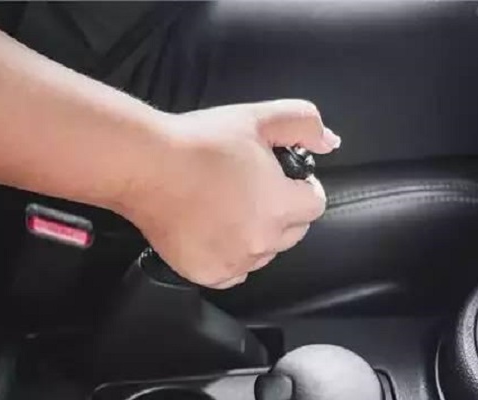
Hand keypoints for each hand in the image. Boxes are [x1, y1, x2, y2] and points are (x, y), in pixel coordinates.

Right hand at [116, 99, 340, 288]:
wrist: (146, 167)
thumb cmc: (202, 141)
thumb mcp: (258, 118)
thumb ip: (304, 124)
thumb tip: (332, 143)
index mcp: (280, 206)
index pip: (315, 204)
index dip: (303, 187)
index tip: (284, 177)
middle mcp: (262, 242)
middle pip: (293, 232)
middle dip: (283, 211)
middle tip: (254, 189)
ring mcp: (234, 262)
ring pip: (264, 253)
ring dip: (258, 235)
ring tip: (230, 208)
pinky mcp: (206, 274)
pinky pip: (234, 272)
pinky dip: (231, 256)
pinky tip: (215, 232)